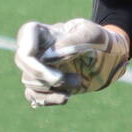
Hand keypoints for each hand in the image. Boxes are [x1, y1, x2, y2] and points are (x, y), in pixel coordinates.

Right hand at [15, 18, 130, 107]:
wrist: (107, 56)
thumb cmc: (98, 39)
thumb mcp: (91, 34)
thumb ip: (74, 40)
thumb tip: (52, 54)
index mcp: (41, 31)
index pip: (25, 37)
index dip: (31, 55)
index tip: (51, 65)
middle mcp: (35, 49)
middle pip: (24, 62)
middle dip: (45, 75)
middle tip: (70, 79)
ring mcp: (37, 67)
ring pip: (30, 81)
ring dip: (54, 87)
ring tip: (78, 81)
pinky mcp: (43, 84)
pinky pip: (33, 95)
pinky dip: (48, 99)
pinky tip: (66, 97)